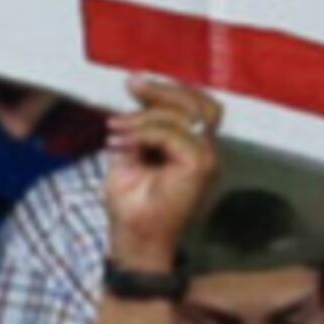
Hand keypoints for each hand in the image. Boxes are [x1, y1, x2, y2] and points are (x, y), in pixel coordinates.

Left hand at [102, 81, 222, 270]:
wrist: (133, 239)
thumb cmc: (132, 203)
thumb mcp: (130, 152)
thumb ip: (139, 125)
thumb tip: (136, 92)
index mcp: (194, 147)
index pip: (197, 106)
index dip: (169, 88)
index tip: (134, 84)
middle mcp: (206, 152)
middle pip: (200, 104)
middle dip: (163, 90)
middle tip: (131, 87)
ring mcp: (207, 160)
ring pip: (186, 115)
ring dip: (146, 115)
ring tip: (116, 127)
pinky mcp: (200, 168)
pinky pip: (174, 135)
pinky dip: (144, 132)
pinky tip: (122, 142)